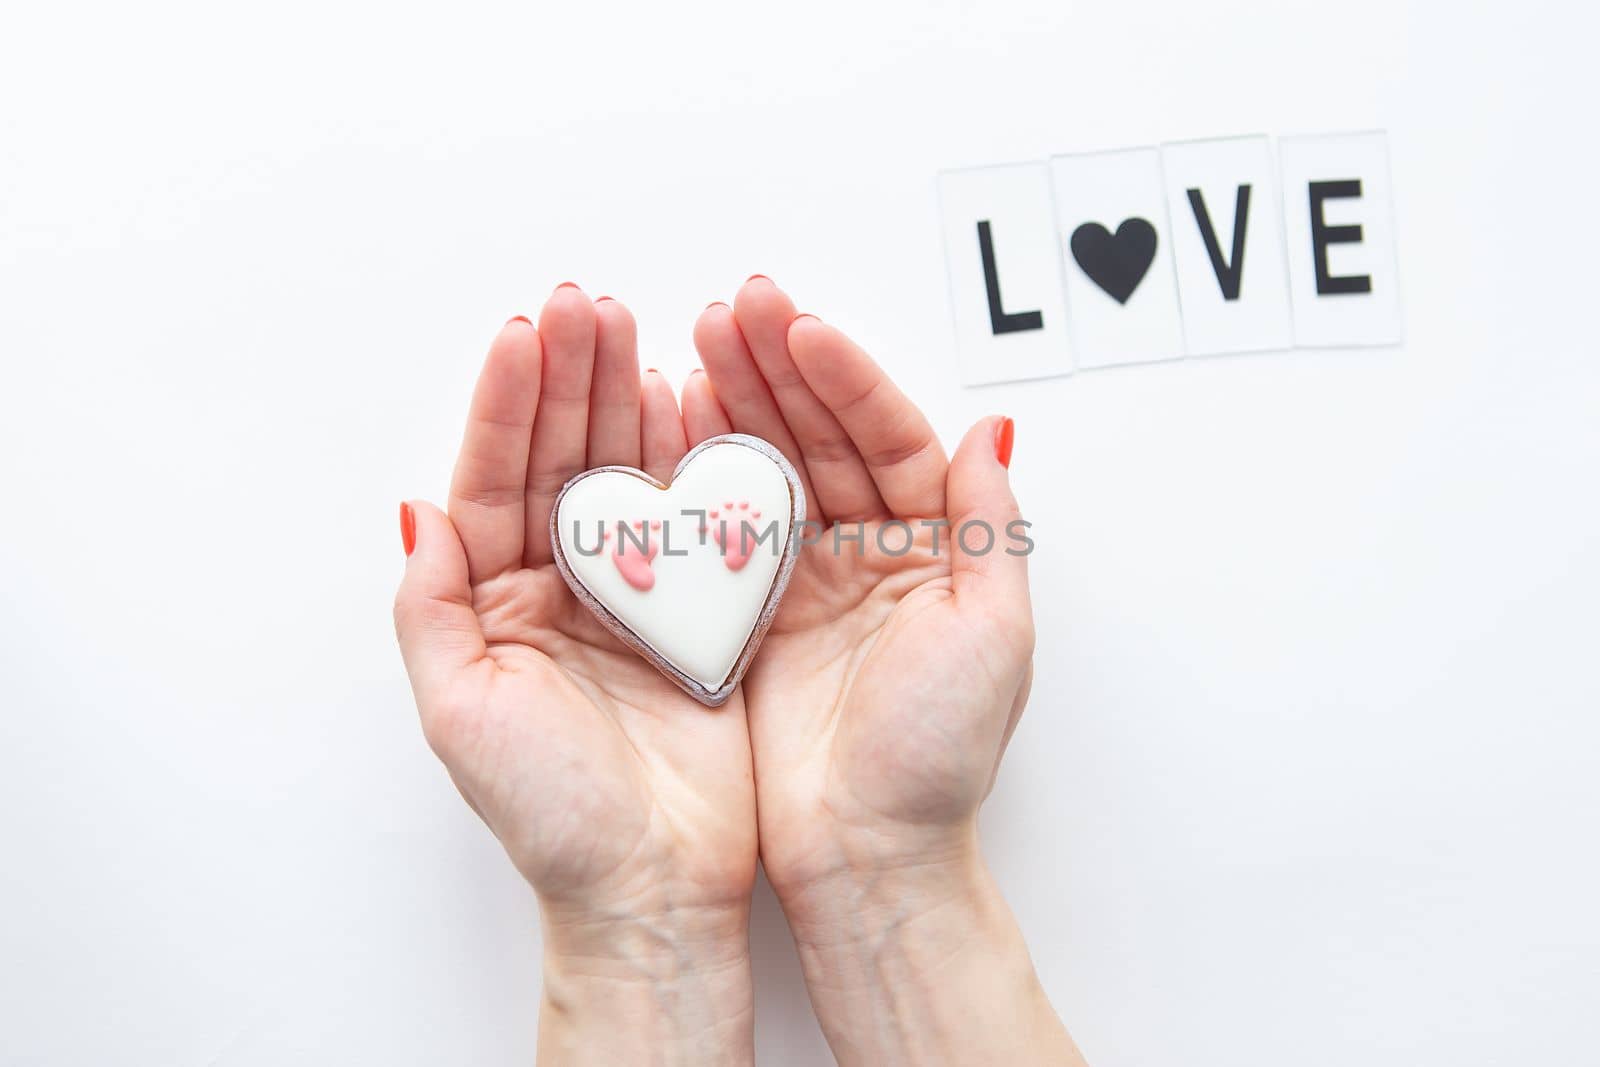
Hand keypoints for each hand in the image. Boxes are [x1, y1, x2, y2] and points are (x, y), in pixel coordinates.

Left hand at [394, 287, 754, 1064]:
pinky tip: (695, 403)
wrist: (654, 884)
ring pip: (627, 472)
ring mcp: (635, 591)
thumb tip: (415, 512)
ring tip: (638, 329)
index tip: (527, 334)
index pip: (495, 478)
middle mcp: (562, 585)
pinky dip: (695, 458)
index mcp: (497, 601)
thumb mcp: (462, 716)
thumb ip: (432, 609)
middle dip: (572, 377)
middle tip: (590, 306)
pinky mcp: (702, 608)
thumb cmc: (555, 816)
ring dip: (630, 399)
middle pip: (562, 456)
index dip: (509, 403)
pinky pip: (697, 516)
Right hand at [684, 277, 1084, 1064]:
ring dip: (740, 400)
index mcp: (935, 549)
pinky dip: (704, 470)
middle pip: (826, 435)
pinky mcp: (753, 615)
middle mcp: (872, 551)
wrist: (864, 854)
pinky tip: (677, 416)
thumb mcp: (990, 637)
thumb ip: (988, 529)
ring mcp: (809, 579)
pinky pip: (727, 525)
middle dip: (781, 367)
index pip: (890, 435)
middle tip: (735, 306)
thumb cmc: (936, 758)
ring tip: (698, 337)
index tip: (800, 329)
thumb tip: (993, 429)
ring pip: (774, 466)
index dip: (846, 378)